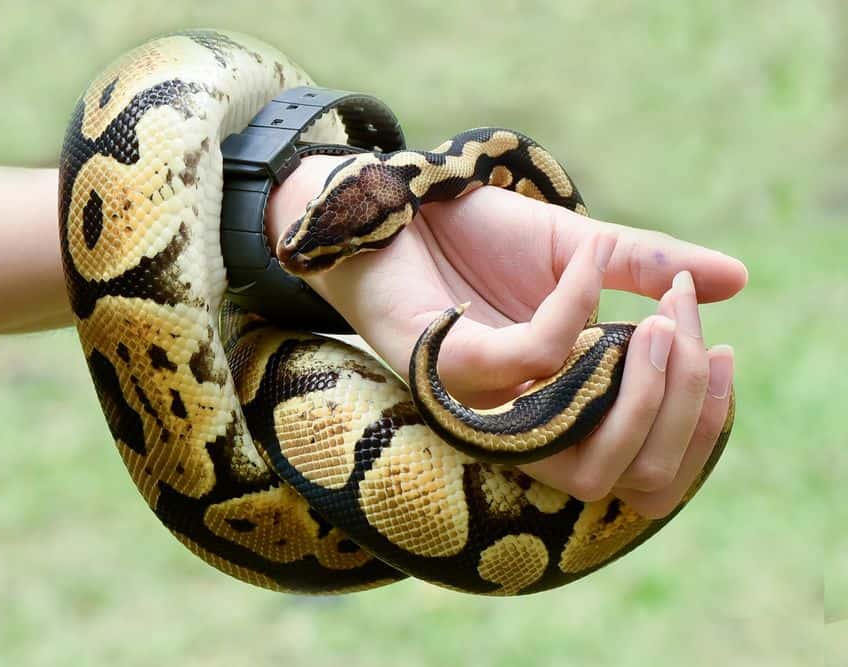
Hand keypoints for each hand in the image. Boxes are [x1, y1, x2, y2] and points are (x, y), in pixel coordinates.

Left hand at [266, 156, 745, 518]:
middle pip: (618, 475)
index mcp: (556, 411)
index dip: (694, 429)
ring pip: (579, 444)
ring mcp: (479, 407)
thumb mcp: (584, 250)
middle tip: (687, 328)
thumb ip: (649, 270)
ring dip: (638, 377)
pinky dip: (573, 307)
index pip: (639, 467)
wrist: (403, 204)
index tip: (724, 356)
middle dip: (674, 408)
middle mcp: (518, 425)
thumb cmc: (483, 238)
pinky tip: (584, 260)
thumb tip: (736, 281)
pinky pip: (534, 359)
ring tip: (664, 310)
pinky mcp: (445, 370)